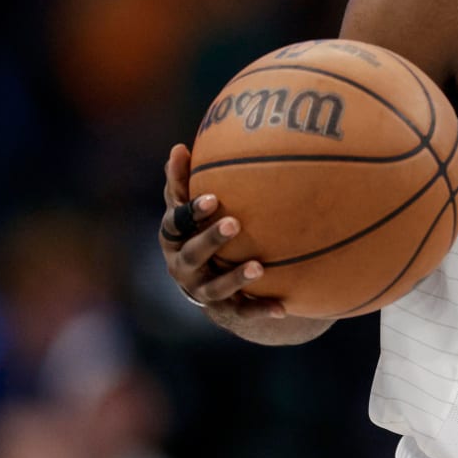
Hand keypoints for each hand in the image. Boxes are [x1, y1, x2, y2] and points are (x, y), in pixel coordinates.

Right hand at [159, 144, 285, 323]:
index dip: (191, 211)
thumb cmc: (196, 231)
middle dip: (211, 240)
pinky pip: (243, 311)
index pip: (176, 223)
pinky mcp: (224, 309)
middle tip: (235, 223)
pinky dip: (261, 309)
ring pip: (216, 287)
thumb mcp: (188, 209)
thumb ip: (183, 182)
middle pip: (193, 254)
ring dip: (236, 277)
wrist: (205, 282)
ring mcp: (202, 290)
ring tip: (259, 267)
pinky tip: (284, 307)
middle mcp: (182, 267)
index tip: (212, 197)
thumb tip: (179, 146)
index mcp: (173, 239)